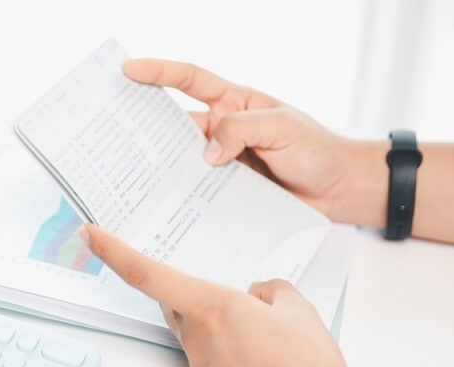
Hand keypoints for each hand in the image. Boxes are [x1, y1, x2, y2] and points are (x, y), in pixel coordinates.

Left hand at [79, 222, 353, 366]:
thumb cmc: (307, 365)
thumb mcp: (298, 309)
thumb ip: (272, 290)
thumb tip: (259, 294)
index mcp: (212, 307)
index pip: (148, 273)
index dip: (114, 251)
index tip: (90, 233)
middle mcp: (197, 337)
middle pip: (172, 304)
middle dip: (186, 292)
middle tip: (222, 293)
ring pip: (193, 332)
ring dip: (212, 324)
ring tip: (259, 334)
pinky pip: (208, 359)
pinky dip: (226, 351)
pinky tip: (260, 359)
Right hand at [123, 58, 359, 220]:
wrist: (339, 191)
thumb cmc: (317, 151)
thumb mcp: (283, 128)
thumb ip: (242, 130)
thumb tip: (206, 154)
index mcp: (234, 103)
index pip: (191, 80)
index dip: (159, 73)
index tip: (129, 70)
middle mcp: (223, 131)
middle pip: (176, 125)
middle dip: (145, 127)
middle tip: (114, 134)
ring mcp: (223, 163)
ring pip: (183, 162)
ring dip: (163, 170)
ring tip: (133, 179)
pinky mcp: (226, 192)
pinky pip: (199, 192)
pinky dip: (183, 199)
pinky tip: (166, 209)